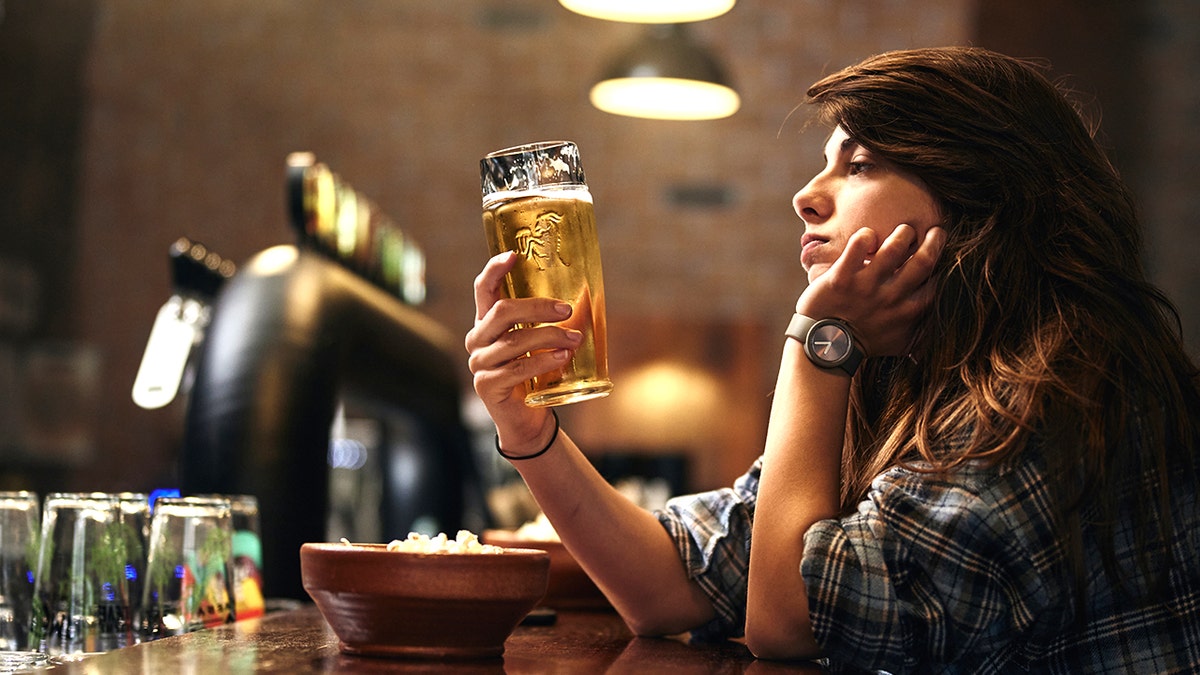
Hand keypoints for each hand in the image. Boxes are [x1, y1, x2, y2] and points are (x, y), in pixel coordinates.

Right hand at [465, 252, 581, 451]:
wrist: (527, 418)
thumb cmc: (535, 373)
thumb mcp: (539, 343)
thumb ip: (547, 321)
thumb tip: (582, 296)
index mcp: (487, 322)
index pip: (484, 289)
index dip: (495, 269)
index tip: (514, 255)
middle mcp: (478, 339)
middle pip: (502, 312)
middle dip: (538, 307)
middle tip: (567, 310)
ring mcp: (479, 363)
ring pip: (514, 341)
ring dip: (549, 337)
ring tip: (574, 339)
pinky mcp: (487, 385)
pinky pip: (518, 368)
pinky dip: (543, 361)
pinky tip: (562, 358)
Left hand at [796, 224, 945, 356]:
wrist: (826, 346)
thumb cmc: (866, 343)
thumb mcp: (901, 343)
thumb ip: (923, 336)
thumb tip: (941, 332)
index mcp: (909, 311)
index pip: (939, 282)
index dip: (946, 263)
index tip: (945, 253)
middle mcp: (891, 298)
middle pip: (924, 260)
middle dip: (935, 240)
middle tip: (936, 230)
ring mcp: (866, 286)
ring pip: (894, 248)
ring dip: (904, 233)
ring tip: (905, 231)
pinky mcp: (842, 278)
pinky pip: (858, 247)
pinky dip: (866, 236)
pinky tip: (868, 237)